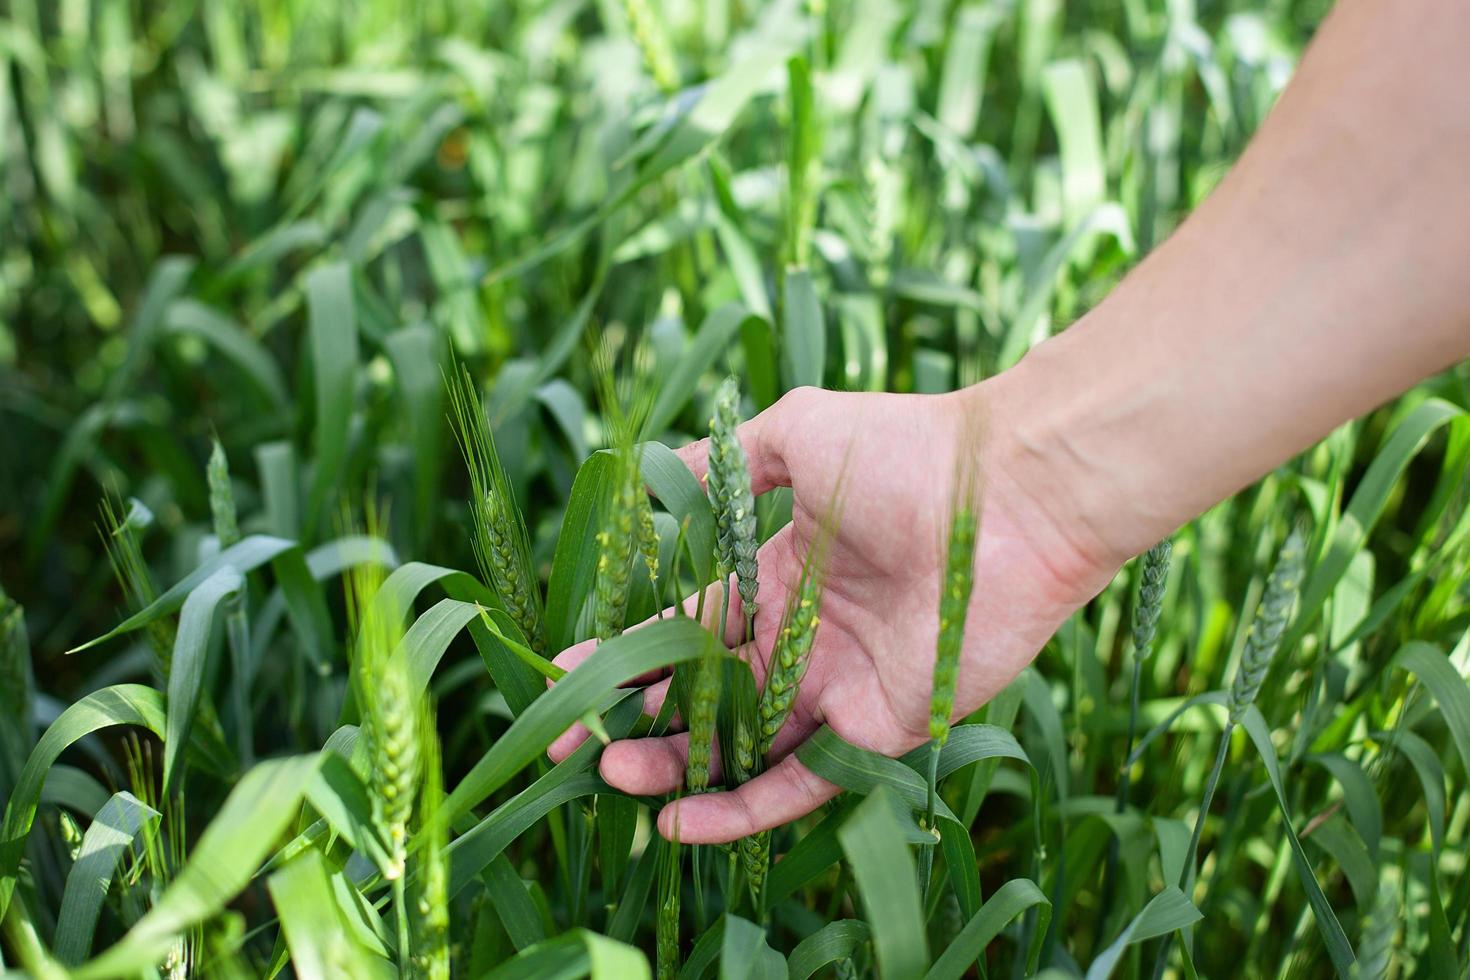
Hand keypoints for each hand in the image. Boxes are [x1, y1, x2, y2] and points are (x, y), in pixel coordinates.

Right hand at [548, 382, 1123, 843]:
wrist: (1010, 491)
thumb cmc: (905, 450)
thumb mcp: (798, 434)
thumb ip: (727, 463)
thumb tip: (657, 468)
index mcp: (780, 574)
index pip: (687, 625)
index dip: (627, 651)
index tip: (567, 672)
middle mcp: (804, 637)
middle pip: (704, 693)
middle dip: (635, 718)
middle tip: (571, 742)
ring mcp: (839, 687)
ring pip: (742, 744)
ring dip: (675, 767)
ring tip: (610, 777)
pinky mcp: (878, 729)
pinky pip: (801, 781)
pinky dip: (742, 808)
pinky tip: (681, 820)